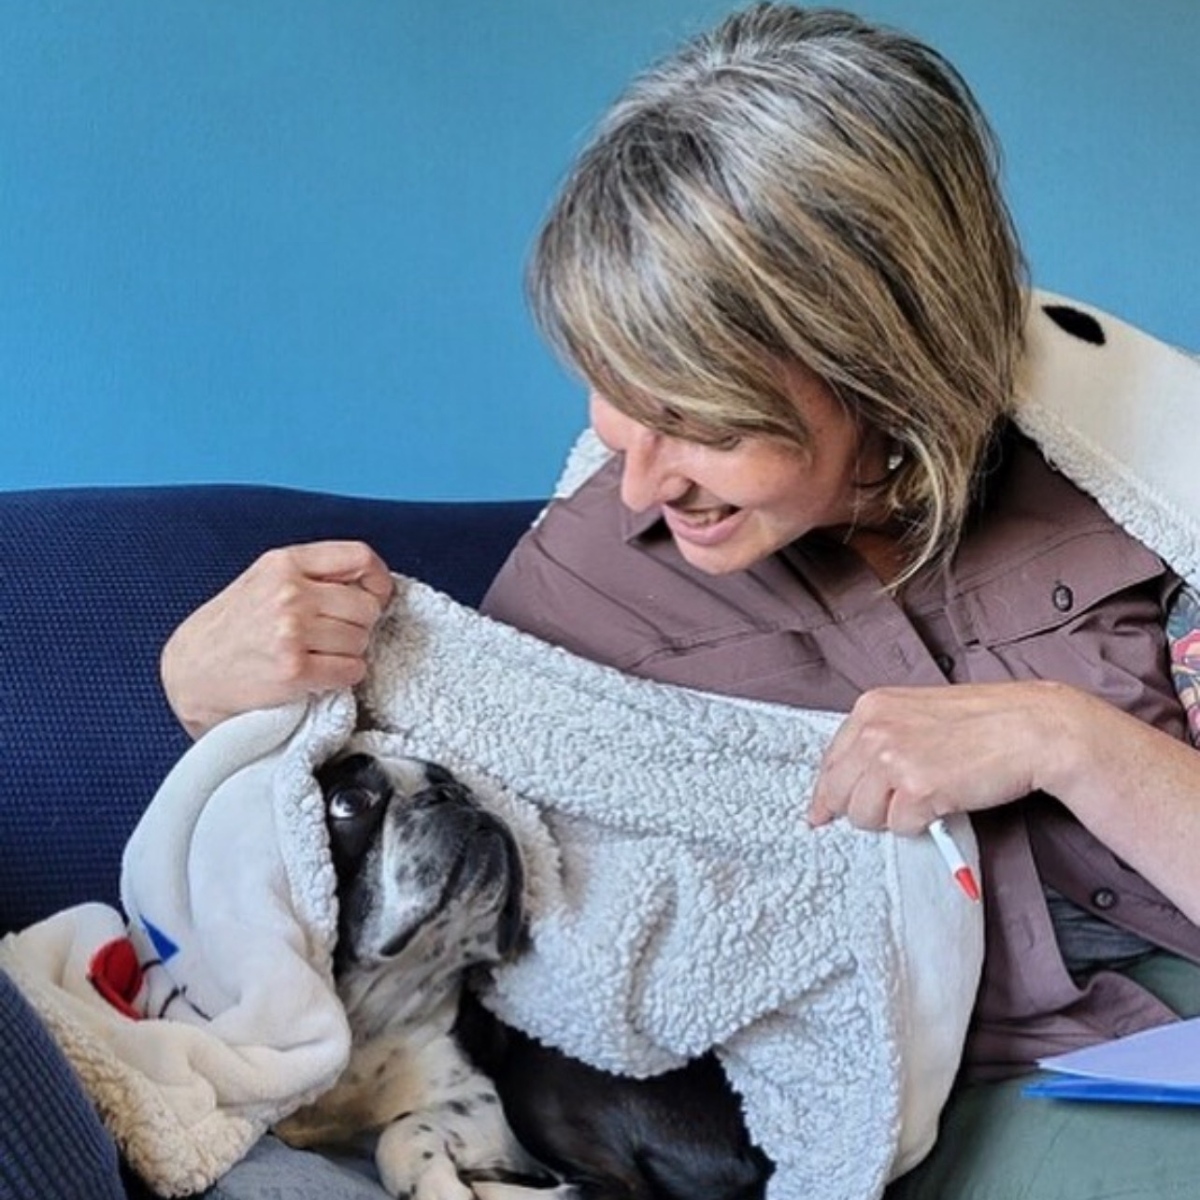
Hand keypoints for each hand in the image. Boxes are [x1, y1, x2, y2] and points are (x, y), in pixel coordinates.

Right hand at [160, 541, 394, 737]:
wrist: (192, 672)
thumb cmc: (234, 626)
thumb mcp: (265, 579)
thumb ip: (313, 572)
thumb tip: (372, 582)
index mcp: (284, 563)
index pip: (360, 557)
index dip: (377, 580)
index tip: (374, 596)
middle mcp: (289, 593)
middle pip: (367, 606)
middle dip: (359, 624)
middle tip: (333, 635)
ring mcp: (291, 632)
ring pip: (362, 641)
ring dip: (349, 652)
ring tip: (319, 654)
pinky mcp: (294, 671)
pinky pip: (352, 670)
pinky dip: (344, 675)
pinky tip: (321, 674)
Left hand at [807, 682, 1064, 833]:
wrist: (1032, 727)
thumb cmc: (983, 721)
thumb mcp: (917, 713)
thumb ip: (882, 738)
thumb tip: (847, 780)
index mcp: (871, 707)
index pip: (830, 760)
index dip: (828, 790)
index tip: (823, 810)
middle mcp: (875, 730)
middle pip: (837, 791)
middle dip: (858, 809)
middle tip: (887, 812)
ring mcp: (893, 759)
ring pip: (863, 815)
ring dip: (891, 819)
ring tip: (924, 801)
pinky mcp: (918, 790)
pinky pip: (900, 828)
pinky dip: (921, 826)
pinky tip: (943, 804)